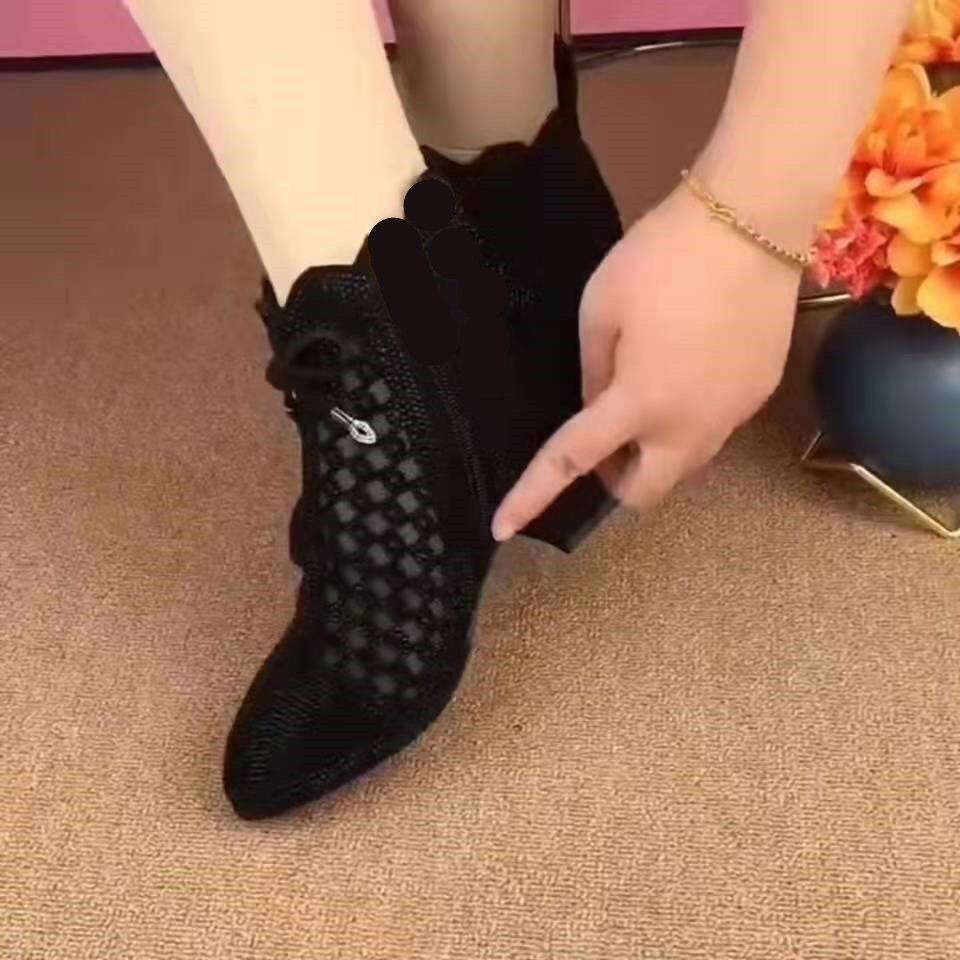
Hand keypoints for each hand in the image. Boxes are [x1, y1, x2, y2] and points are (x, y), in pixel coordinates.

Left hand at [491, 185, 803, 540]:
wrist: (752, 221)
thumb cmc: (661, 259)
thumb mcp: (600, 311)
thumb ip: (591, 373)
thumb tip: (596, 409)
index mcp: (639, 404)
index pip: (573, 463)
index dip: (532, 497)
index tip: (502, 528)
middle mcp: (689, 428)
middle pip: (644, 494)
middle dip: (615, 482)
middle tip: (603, 440)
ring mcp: (731, 416)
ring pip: (682, 467)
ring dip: (653, 455)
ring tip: (647, 397)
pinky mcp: (759, 396)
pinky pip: (712, 432)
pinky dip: (688, 423)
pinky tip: (690, 370)